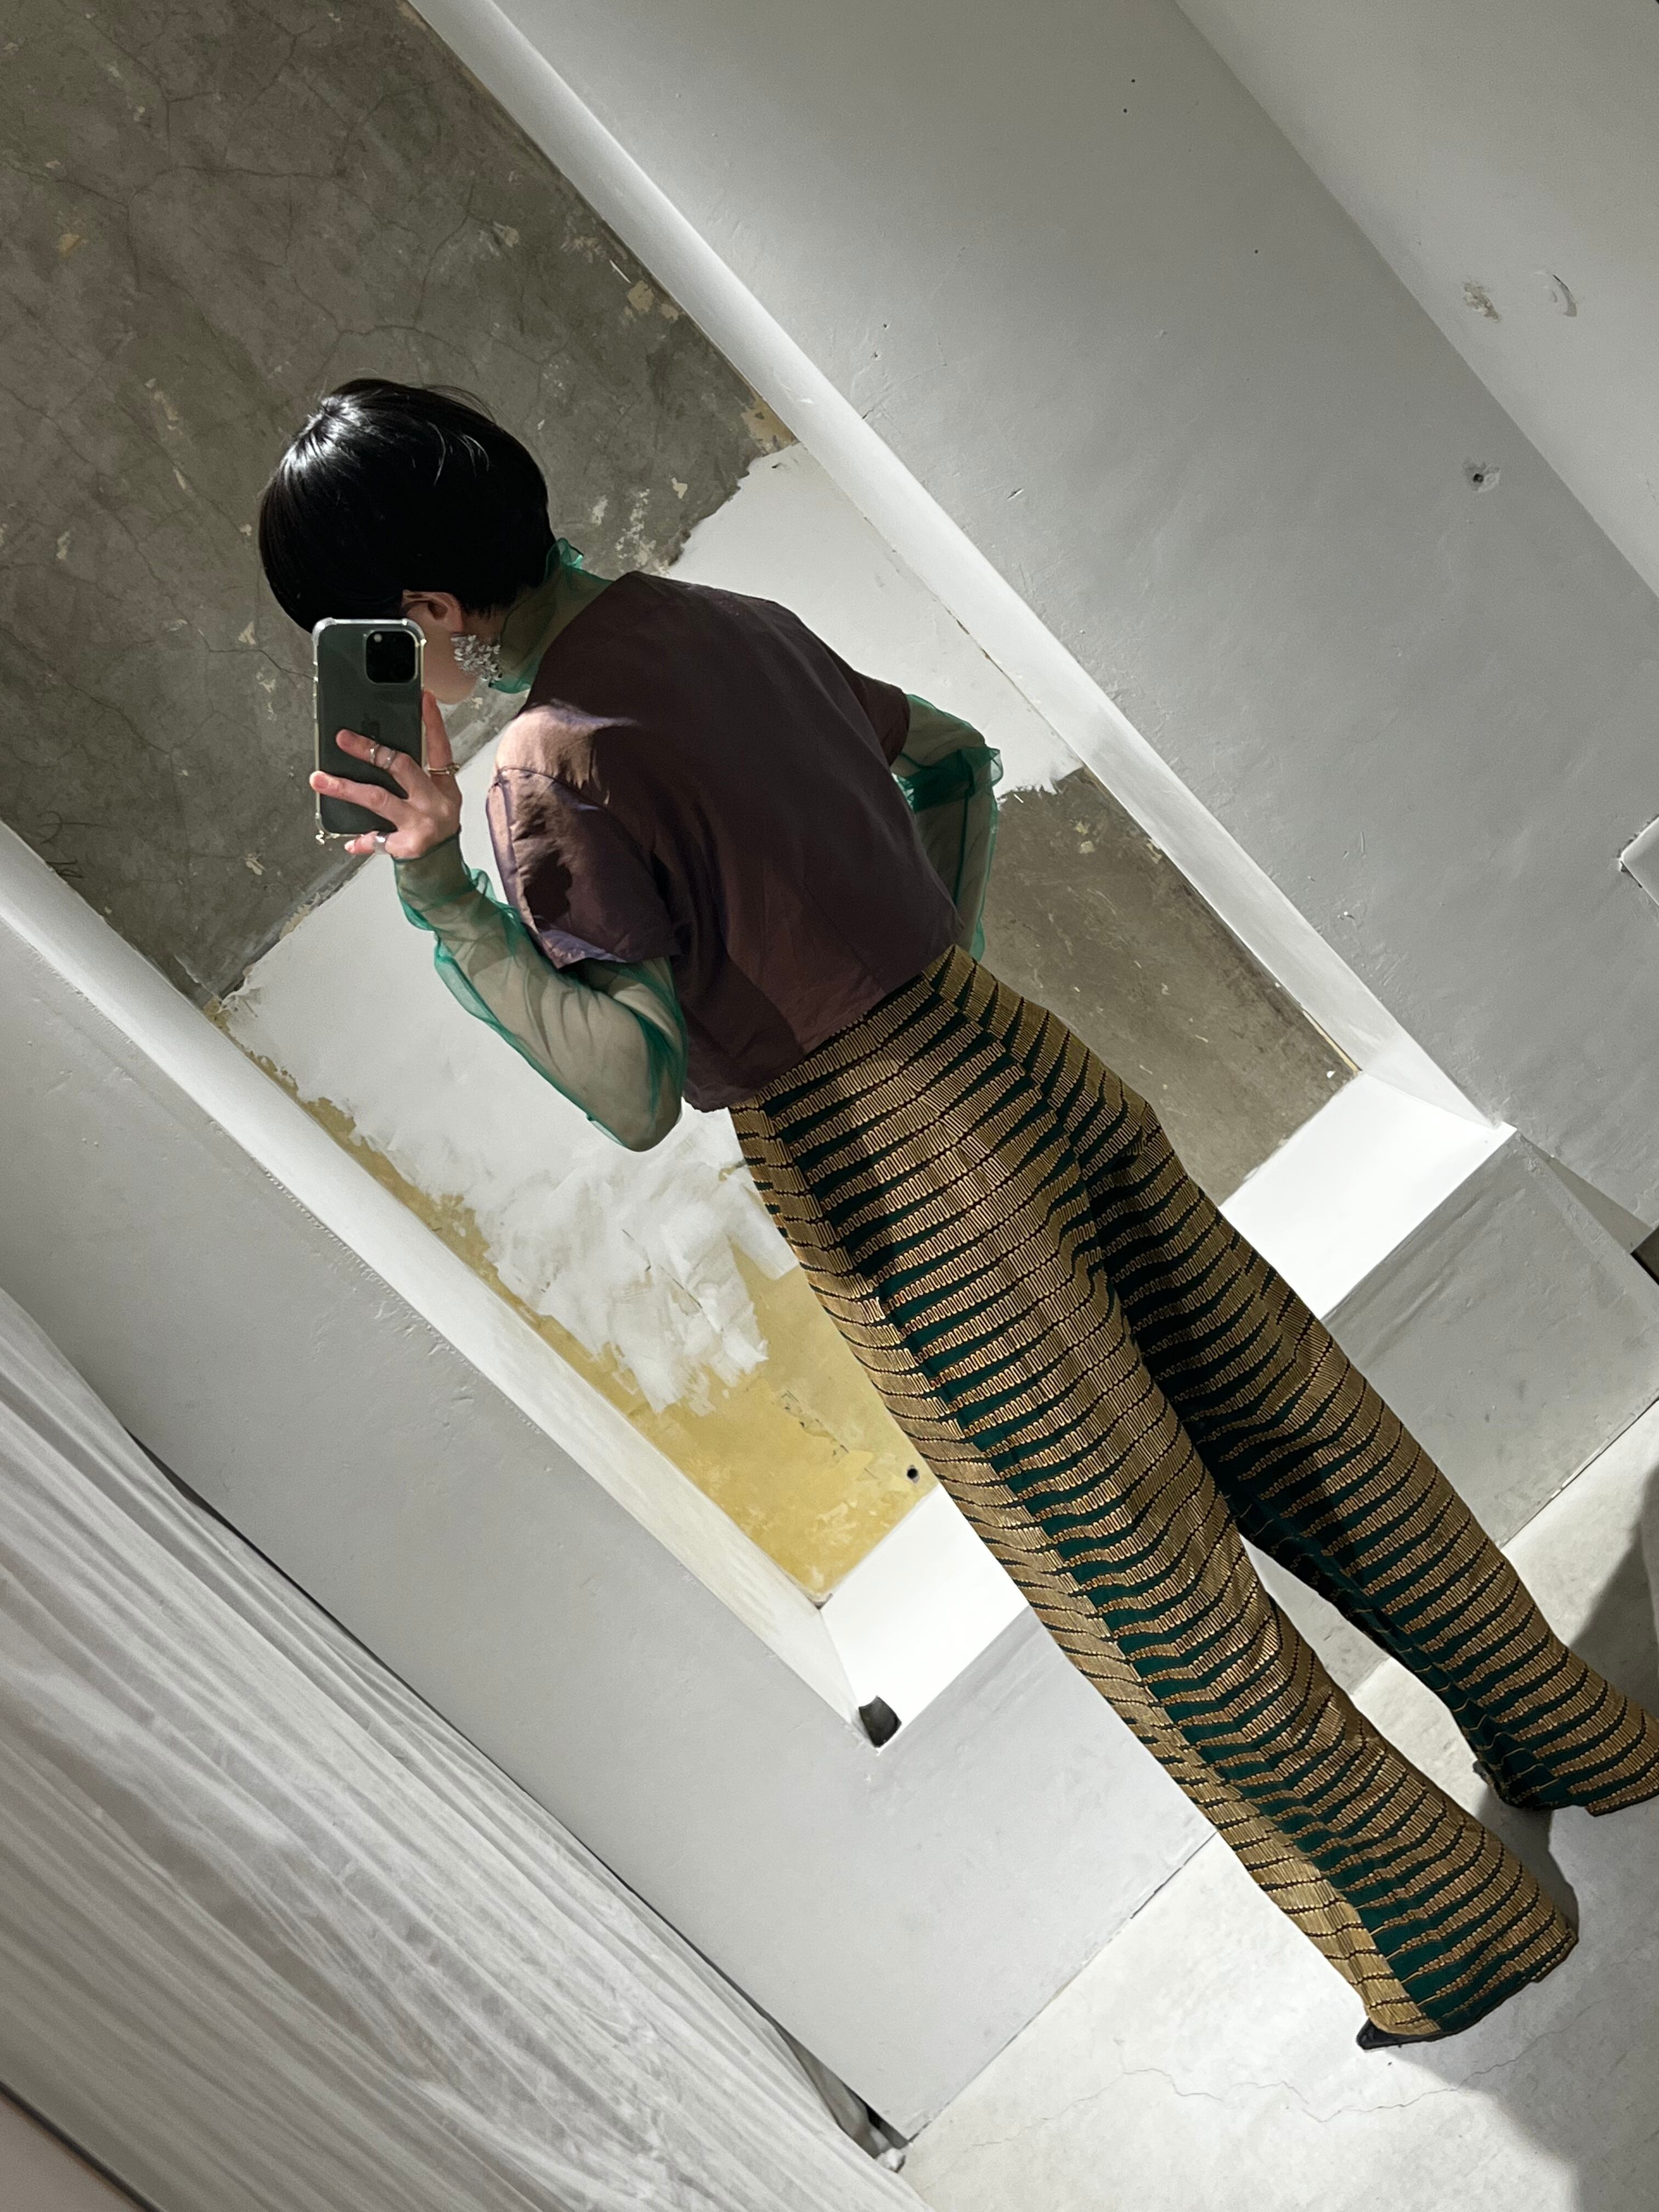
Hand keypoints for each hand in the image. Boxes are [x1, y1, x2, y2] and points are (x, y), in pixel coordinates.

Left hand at [310, 690, 461, 858]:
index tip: (423, 698)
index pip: (439, 749)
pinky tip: (350, 842)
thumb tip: (380, 753)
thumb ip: (416, 778)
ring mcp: (421, 825)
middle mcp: (435, 803)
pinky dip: (362, 840)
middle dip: (370, 750)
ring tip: (319, 779)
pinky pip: (377, 838)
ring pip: (378, 799)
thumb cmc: (435, 830)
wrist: (443, 871)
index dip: (433, 723)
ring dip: (346, 788)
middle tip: (343, 738)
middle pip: (401, 767)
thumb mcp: (436, 800)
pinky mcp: (407, 847)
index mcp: (445, 787)